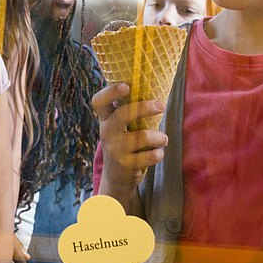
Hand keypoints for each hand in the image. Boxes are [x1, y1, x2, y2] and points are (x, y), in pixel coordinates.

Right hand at [92, 82, 168, 197]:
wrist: (116, 177)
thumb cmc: (124, 143)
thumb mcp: (120, 127)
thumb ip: (130, 110)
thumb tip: (156, 86)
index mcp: (106, 119)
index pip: (99, 101)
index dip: (110, 92)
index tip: (126, 86)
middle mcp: (107, 132)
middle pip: (122, 114)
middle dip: (144, 108)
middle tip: (161, 105)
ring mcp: (115, 149)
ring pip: (143, 136)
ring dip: (160, 137)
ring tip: (163, 139)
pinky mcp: (126, 165)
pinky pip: (150, 156)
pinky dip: (159, 154)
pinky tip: (158, 153)